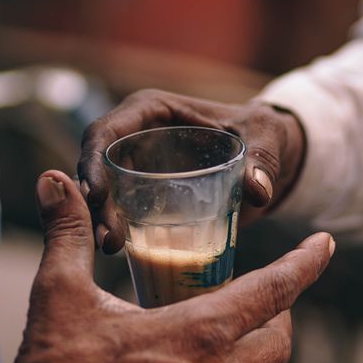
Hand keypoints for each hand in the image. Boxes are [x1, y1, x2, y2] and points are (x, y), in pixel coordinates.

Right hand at [0, 171, 333, 362]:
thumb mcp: (60, 292)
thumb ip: (69, 233)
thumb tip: (57, 182)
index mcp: (200, 333)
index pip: (275, 289)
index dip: (306, 263)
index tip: (326, 245)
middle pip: (278, 346)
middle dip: (280, 318)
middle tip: (263, 303)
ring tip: (231, 349)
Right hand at [78, 90, 305, 252]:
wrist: (269, 157)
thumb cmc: (264, 134)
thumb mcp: (267, 138)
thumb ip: (263, 160)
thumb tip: (258, 191)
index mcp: (152, 110)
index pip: (106, 131)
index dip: (93, 160)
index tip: (97, 195)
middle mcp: (137, 136)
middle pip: (98, 165)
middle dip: (95, 201)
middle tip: (107, 238)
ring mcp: (139, 166)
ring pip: (105, 192)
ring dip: (101, 219)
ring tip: (111, 247)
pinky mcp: (147, 193)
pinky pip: (123, 210)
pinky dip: (119, 229)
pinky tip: (123, 252)